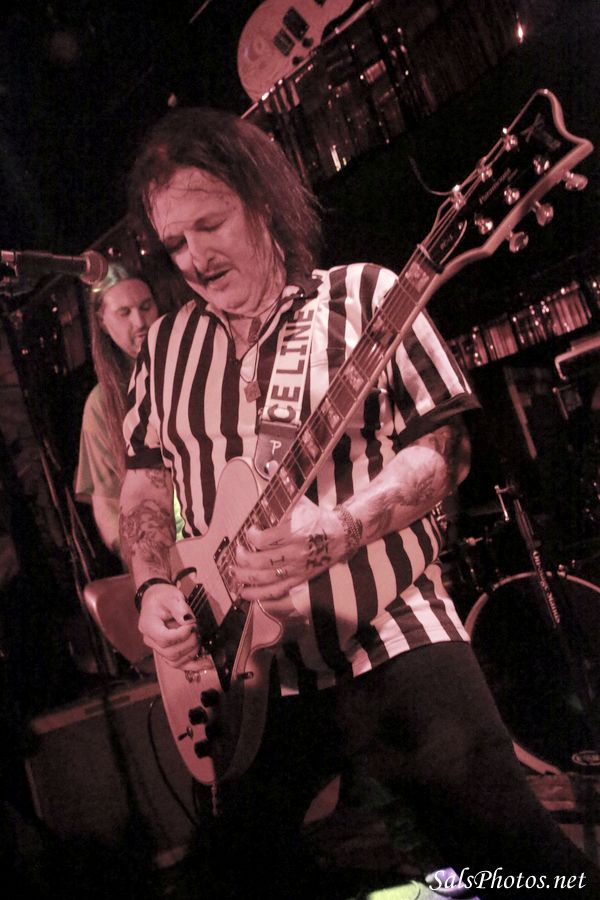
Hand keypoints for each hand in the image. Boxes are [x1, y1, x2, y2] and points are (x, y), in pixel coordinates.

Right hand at [138, 581, 201, 668]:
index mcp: (148, 626)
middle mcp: (150, 640)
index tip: (192, 625)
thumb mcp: (171, 596)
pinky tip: (207, 663)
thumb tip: (189, 621)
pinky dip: (194, 665)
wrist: (157, 600)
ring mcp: (158, 648)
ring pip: (175, 661)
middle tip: (198, 630)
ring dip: (192, 653)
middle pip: (171, 652)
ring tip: (200, 639)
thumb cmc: (162, 597)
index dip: (182, 635)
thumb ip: (179, 608)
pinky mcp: (167, 652)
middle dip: (190, 643)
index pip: (164, 639)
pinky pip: (179, 664)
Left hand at [233, 497, 347, 602]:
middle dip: (244, 559)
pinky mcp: (300, 579)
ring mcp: (298, 569)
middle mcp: (296, 553)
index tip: (249, 531)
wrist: (341, 534)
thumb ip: (280, 509)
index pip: (265, 539)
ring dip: (246, 578)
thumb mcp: (301, 507)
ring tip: (234, 574)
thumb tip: (259, 507)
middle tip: (237, 554)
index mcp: (295, 533)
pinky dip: (260, 595)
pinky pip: (277, 591)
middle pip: (262, 561)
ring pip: (266, 579)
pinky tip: (247, 593)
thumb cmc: (317, 519)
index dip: (252, 536)